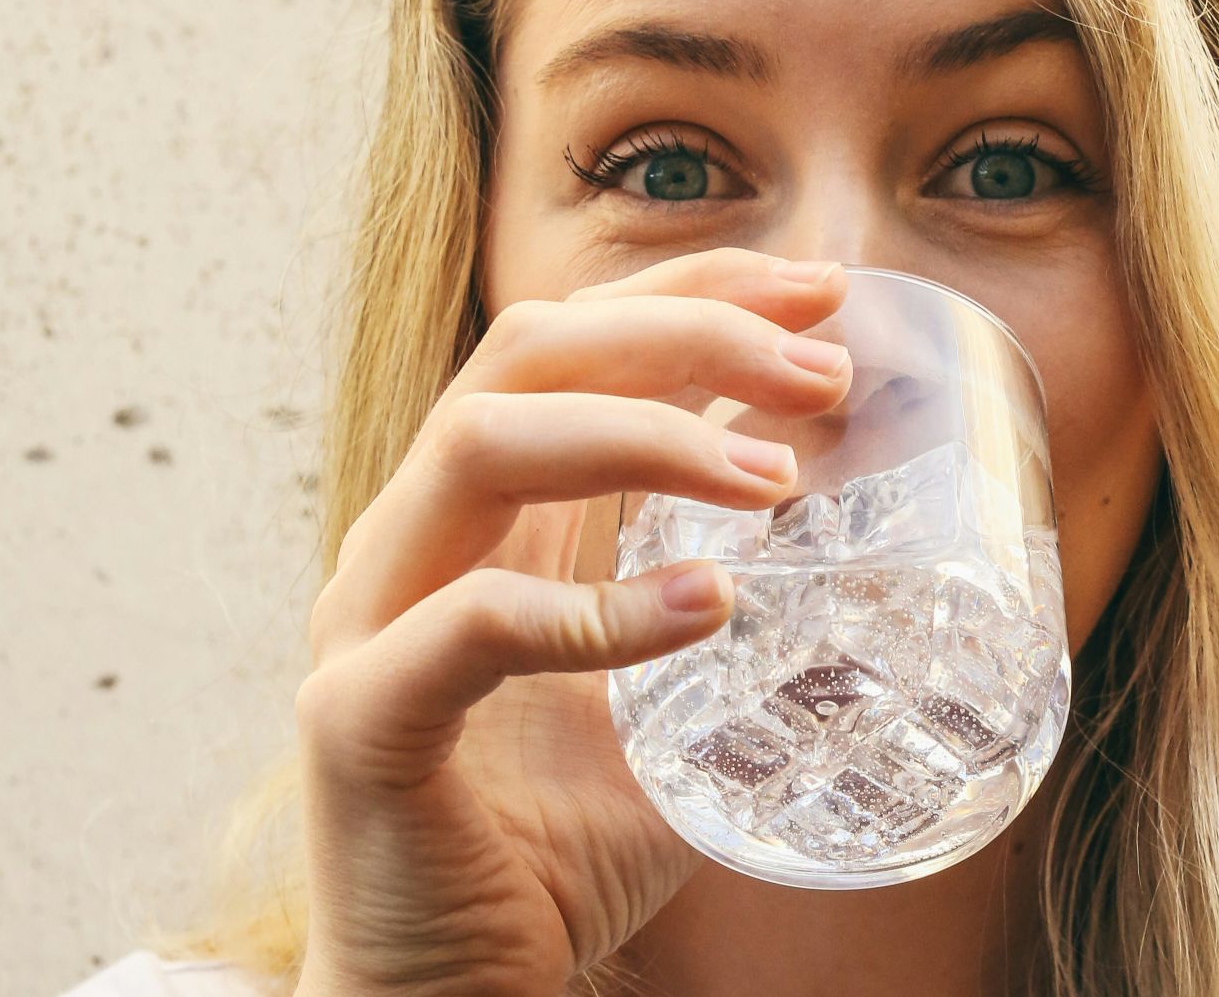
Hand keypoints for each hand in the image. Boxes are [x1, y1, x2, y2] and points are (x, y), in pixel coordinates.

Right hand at [291, 250, 850, 995]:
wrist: (449, 986)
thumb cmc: (555, 840)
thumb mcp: (665, 700)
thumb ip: (719, 613)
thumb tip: (859, 557)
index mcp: (481, 514)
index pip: (572, 343)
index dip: (690, 291)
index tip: (818, 293)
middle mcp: (415, 536)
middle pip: (526, 355)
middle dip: (684, 334)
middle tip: (820, 370)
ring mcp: (372, 618)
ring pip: (481, 446)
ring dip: (644, 437)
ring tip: (777, 478)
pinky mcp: (360, 718)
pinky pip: (470, 626)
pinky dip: (595, 609)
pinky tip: (706, 608)